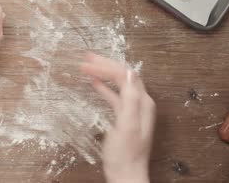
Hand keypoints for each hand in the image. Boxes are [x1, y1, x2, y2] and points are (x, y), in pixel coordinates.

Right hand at [80, 53, 155, 182]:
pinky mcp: (124, 117)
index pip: (124, 75)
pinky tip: (94, 84)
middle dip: (104, 65)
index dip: (106, 66)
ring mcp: (132, 110)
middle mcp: (140, 103)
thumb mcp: (127, 124)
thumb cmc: (126, 154)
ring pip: (118, 84)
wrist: (126, 174)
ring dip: (103, 73)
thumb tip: (128, 73)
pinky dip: (103, 87)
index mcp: (141, 102)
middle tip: (86, 58)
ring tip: (88, 66)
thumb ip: (130, 98)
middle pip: (122, 76)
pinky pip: (114, 95)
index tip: (87, 63)